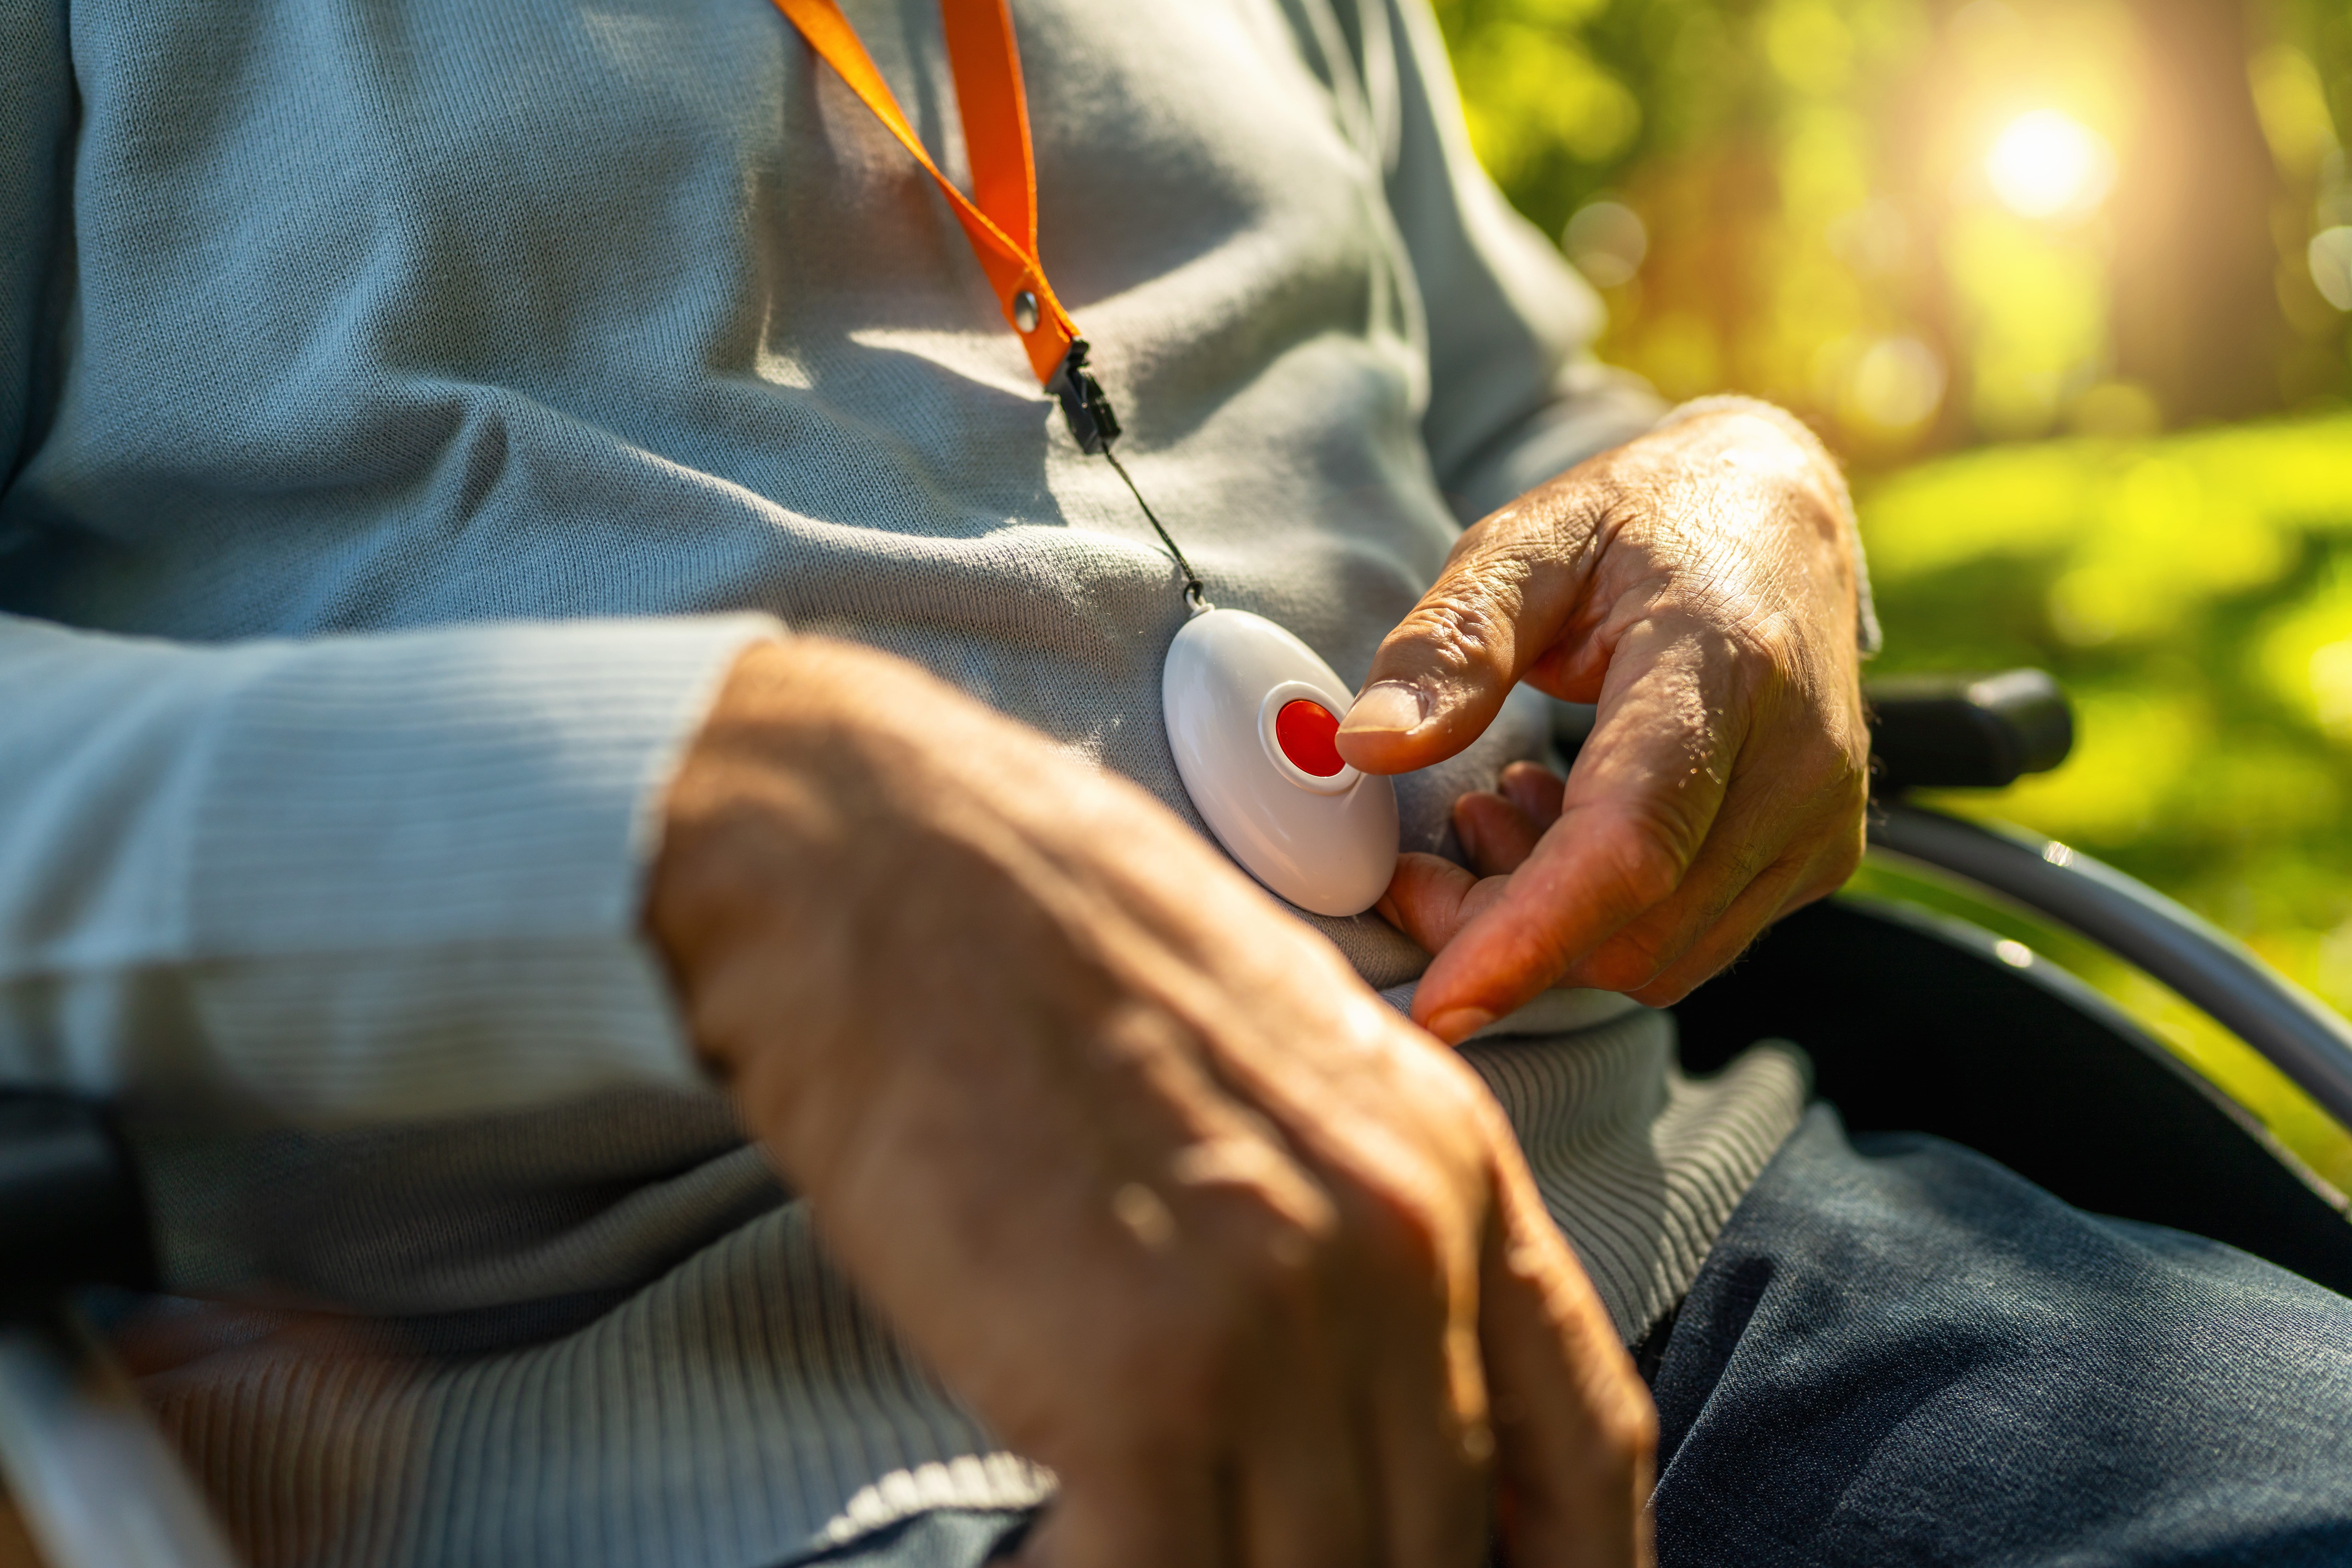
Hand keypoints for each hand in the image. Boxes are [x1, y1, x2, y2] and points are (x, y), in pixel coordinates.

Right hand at [647, 638, 1655, 1566]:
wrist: (881, 863)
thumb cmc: (1051, 950)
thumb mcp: (1278, 1064)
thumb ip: (1359, 1229)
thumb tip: (1367, 1404)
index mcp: (1450, 1165)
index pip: (1586, 1442)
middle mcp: (1403, 1247)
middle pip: (1446, 1536)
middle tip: (1259, 1559)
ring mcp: (1281, 1318)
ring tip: (1146, 1546)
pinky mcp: (1145, 1383)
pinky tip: (1065, 1554)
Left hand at [1337, 404, 1869, 1039]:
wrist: (1775, 516)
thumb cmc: (1642, 520)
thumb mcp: (1527, 540)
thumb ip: (1449, 644)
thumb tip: (1365, 746)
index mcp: (1726, 664)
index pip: (1632, 841)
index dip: (1531, 937)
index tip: (1439, 1005)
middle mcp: (1797, 760)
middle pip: (1632, 926)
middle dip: (1499, 932)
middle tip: (1423, 856)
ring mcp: (1820, 819)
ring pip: (1657, 957)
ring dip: (1545, 926)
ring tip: (1494, 814)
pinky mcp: (1819, 858)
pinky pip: (1687, 943)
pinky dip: (1598, 919)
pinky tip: (1558, 826)